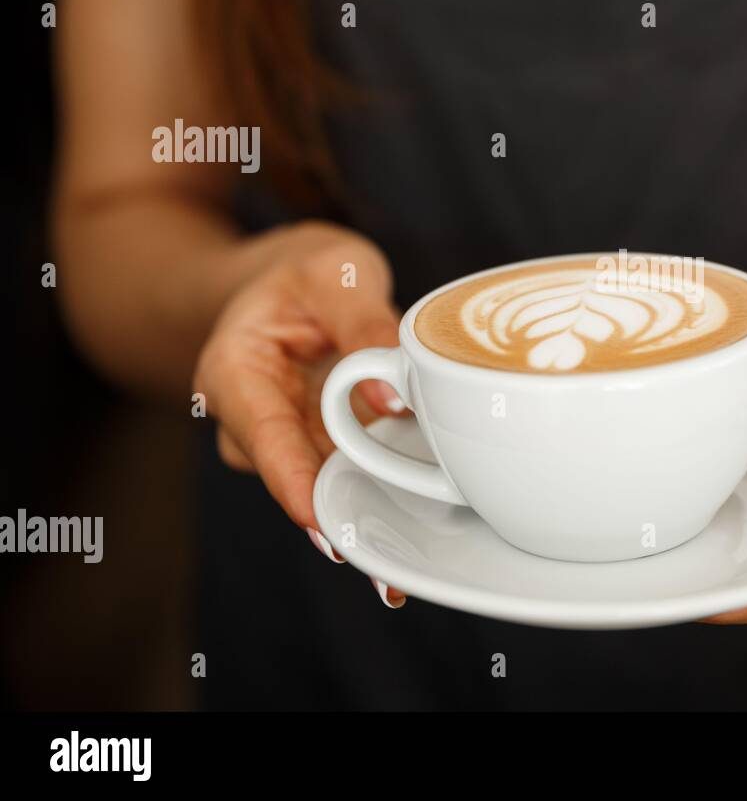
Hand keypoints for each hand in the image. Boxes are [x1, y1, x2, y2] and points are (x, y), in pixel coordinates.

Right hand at [193, 221, 409, 607]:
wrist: (290, 282)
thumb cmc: (308, 273)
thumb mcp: (336, 272)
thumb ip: (365, 326)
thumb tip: (392, 401)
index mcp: (235, 373)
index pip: (265, 437)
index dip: (294, 483)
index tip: (323, 524)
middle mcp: (250, 422)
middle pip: (297, 478)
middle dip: (341, 518)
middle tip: (386, 568)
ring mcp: (283, 444)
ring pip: (324, 486)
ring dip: (365, 517)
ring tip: (406, 565)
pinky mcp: (318, 451)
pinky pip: (347, 476)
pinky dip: (380, 498)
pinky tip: (416, 538)